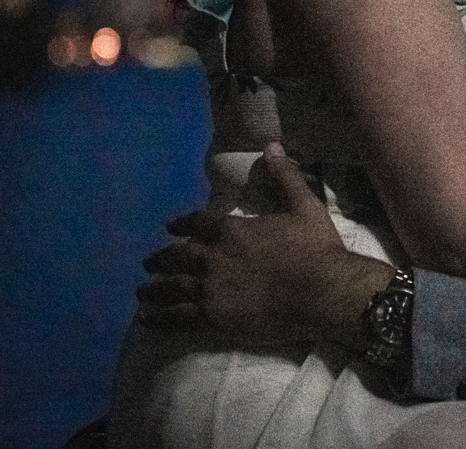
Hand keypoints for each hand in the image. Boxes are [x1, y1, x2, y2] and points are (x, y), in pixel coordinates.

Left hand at [137, 145, 392, 347]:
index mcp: (232, 230)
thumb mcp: (305, 205)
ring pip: (172, 288)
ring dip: (154, 289)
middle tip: (148, 263)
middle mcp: (214, 258)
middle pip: (177, 257)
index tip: (170, 227)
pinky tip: (147, 320)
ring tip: (142, 293)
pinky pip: (178, 318)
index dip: (181, 224)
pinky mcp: (213, 319)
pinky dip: (160, 318)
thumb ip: (285, 176)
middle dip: (161, 259)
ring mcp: (210, 290)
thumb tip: (272, 146)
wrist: (323, 292)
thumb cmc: (316, 249)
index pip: (197, 223)